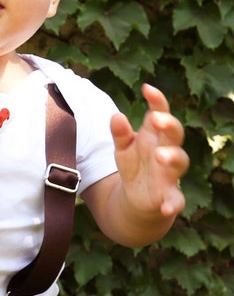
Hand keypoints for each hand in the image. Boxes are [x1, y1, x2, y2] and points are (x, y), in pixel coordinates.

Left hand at [110, 83, 188, 218]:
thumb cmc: (134, 164)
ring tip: (160, 156)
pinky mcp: (169, 196)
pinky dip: (173, 203)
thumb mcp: (123, 148)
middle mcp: (166, 151)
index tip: (147, 88)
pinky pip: (176, 199)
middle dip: (169, 125)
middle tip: (156, 119)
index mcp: (155, 136)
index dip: (157, 101)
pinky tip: (166, 207)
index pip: (160, 113)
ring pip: (179, 162)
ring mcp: (170, 173)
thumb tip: (115, 116)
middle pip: (175, 134)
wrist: (138, 197)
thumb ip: (120, 134)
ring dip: (172, 157)